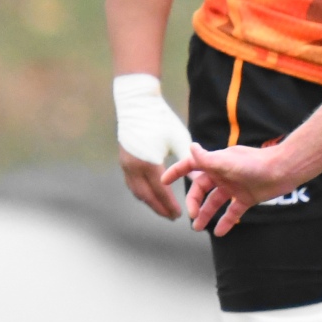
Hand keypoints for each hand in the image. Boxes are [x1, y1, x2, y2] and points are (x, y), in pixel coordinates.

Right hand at [112, 74, 194, 219]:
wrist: (137, 104)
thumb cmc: (161, 120)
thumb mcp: (179, 140)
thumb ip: (187, 163)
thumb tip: (198, 179)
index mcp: (148, 164)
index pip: (160, 192)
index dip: (169, 204)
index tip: (179, 215)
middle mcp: (133, 167)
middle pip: (146, 196)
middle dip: (159, 208)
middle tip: (172, 217)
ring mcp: (126, 164)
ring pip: (137, 191)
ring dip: (150, 201)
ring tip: (162, 208)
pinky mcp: (123, 160)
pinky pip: (132, 183)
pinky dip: (142, 192)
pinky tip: (151, 194)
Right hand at [161, 142, 295, 235]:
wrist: (285, 170)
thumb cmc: (257, 163)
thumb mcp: (229, 162)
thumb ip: (208, 159)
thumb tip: (190, 146)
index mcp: (216, 163)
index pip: (191, 165)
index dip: (177, 172)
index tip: (164, 181)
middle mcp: (223, 174)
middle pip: (201, 189)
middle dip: (194, 202)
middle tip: (192, 216)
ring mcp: (235, 186)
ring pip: (215, 202)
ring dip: (206, 214)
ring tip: (197, 228)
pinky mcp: (247, 197)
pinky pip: (232, 211)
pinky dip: (226, 221)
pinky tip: (219, 233)